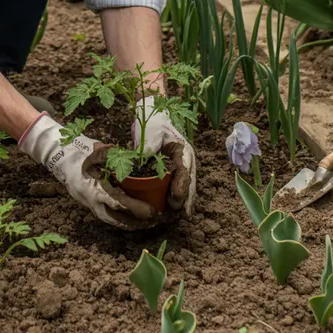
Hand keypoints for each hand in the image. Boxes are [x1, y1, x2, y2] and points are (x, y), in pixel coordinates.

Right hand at [18, 113, 155, 228]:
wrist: (56, 153)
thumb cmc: (77, 150)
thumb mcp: (98, 150)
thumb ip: (115, 155)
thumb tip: (135, 158)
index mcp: (93, 188)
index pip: (118, 203)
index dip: (136, 209)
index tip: (151, 212)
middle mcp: (90, 199)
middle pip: (115, 218)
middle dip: (134, 223)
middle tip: (152, 223)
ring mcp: (87, 201)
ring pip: (109, 218)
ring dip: (127, 223)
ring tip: (144, 224)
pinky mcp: (86, 200)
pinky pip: (105, 213)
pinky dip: (118, 217)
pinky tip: (128, 216)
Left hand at [132, 96, 195, 217]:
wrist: (155, 117)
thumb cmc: (154, 123)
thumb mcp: (151, 131)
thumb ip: (149, 145)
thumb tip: (142, 158)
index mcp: (183, 150)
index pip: (184, 170)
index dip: (182, 185)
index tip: (177, 197)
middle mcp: (186, 160)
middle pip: (189, 182)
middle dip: (186, 198)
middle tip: (180, 212)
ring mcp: (182, 166)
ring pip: (187, 187)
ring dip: (184, 201)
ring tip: (180, 215)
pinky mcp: (175, 171)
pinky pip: (179, 186)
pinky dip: (178, 198)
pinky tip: (174, 210)